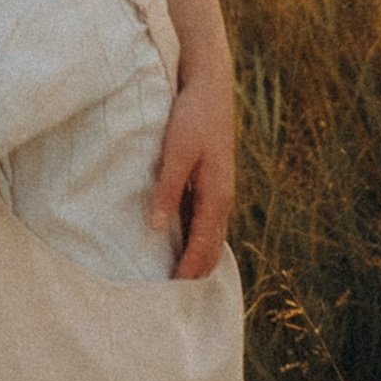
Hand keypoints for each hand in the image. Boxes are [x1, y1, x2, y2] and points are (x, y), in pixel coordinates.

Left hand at [152, 65, 235, 278]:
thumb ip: (167, 189)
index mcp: (217, 194)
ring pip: (210, 232)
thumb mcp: (175, 151)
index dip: (190, 269)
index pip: (204, 244)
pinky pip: (206, 217)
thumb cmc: (191, 115)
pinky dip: (197, 236)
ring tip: (179, 277)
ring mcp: (219, 187)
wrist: (209, 84)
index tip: (174, 291)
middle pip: (212, 245)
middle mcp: (222, 196)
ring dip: (198, 255)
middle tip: (176, 296)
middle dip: (197, 270)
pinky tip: (182, 242)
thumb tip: (158, 228)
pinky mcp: (211, 178)